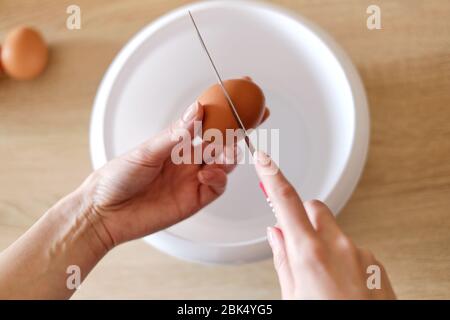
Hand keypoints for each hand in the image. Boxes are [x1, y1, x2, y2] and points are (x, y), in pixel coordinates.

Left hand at [82, 99, 269, 248]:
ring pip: (224, 163)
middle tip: (246, 121)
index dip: (225, 109)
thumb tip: (196, 110)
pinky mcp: (195, 199)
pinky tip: (207, 173)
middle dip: (238, 130)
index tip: (241, 94)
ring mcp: (193, 179)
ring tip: (225, 150)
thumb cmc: (117, 178)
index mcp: (176, 142)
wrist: (105, 213)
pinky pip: (217, 186)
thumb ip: (175, 135)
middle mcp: (188, 159)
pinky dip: (218, 177)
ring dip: (229, 154)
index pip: (207, 122)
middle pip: (222, 142)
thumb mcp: (145, 151)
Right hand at [255, 151, 395, 299]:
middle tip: (296, 239)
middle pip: (314, 207)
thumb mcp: (292, 297)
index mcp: (309, 254)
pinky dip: (342, 256)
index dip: (272, 177)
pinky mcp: (375, 260)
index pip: (286, 202)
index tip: (264, 159)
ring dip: (322, 241)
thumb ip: (282, 260)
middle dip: (302, 216)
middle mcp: (338, 246)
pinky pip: (351, 246)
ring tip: (321, 275)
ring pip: (333, 229)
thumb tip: (274, 234)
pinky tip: (341, 283)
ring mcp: (360, 252)